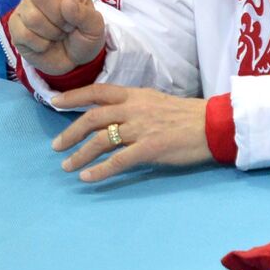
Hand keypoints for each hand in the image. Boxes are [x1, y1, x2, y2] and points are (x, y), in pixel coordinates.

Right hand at [8, 0, 105, 75]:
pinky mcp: (16, 28)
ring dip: (52, 33)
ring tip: (58, 36)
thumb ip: (85, 16)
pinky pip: (26, 34)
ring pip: (35, 18)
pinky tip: (45, 45)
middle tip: (68, 26)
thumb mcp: (95, 28)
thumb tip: (66, 4)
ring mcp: (26, 9)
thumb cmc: (84, 35)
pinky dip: (41, 45)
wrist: (74, 61)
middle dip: (60, 17)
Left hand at [51, 83, 211, 182]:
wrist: (214, 124)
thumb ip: (133, 106)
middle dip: (70, 133)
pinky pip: (118, 161)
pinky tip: (86, 178)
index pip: (98, 91)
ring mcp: (141, 129)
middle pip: (92, 118)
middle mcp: (133, 109)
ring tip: (66, 166)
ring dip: (79, 154)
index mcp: (134, 95)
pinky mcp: (150, 148)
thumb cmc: (186, 115)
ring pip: (100, 140)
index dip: (74, 96)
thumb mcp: (155, 102)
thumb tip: (110, 116)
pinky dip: (99, 170)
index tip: (55, 102)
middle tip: (55, 146)